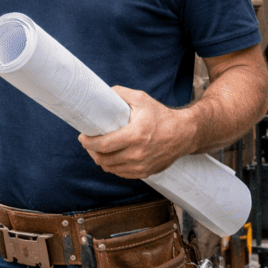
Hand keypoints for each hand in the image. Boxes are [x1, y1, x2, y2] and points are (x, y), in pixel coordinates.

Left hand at [78, 86, 195, 180]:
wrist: (184, 133)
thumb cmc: (161, 115)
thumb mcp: (141, 99)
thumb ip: (120, 93)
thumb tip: (101, 93)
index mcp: (136, 135)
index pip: (104, 145)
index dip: (88, 142)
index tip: (82, 137)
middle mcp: (138, 154)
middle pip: (104, 159)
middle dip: (91, 151)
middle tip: (88, 142)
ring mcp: (142, 166)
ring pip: (110, 168)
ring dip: (101, 159)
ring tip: (98, 149)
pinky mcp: (146, 173)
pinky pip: (121, 173)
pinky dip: (113, 166)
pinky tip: (112, 157)